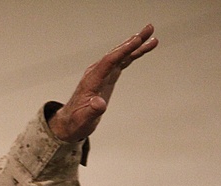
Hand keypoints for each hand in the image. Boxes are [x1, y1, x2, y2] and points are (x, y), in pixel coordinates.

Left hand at [49, 24, 157, 142]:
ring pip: (120, 56)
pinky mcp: (106, 78)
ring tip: (151, 35)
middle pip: (116, 53)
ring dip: (135, 45)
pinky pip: (121, 62)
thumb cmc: (76, 121)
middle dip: (133, 41)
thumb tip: (99, 103)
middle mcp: (96, 73)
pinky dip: (132, 55)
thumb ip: (92, 111)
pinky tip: (143, 48)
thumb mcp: (84, 119)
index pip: (109, 61)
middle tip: (149, 29)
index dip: (123, 50)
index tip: (137, 40)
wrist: (69, 123)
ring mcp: (101, 74)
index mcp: (91, 81)